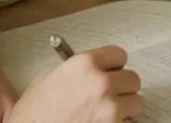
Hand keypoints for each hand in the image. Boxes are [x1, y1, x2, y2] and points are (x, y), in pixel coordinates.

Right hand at [7, 45, 142, 122]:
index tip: (112, 71)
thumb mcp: (47, 80)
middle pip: (132, 78)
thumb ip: (74, 69)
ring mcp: (110, 109)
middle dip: (122, 88)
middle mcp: (101, 83)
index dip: (114, 65)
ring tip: (105, 114)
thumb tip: (91, 69)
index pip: (119, 54)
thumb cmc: (33, 116)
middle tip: (108, 96)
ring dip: (125, 109)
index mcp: (84, 65)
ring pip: (136, 103)